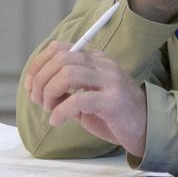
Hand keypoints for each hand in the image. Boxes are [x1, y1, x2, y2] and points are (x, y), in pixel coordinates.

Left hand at [24, 41, 148, 157]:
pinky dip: (60, 112)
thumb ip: (67, 88)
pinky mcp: (113, 101)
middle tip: (40, 101)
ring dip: (49, 93)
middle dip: (41, 80)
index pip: (59, 48)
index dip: (38, 65)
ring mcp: (110, 81)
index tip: (31, 86)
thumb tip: (36, 87)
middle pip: (61, 59)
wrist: (146, 128)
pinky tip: (57, 121)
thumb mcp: (87, 95)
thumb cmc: (113, 114)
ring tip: (50, 109)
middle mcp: (104, 65)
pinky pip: (78, 100)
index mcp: (96, 60)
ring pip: (68, 74)